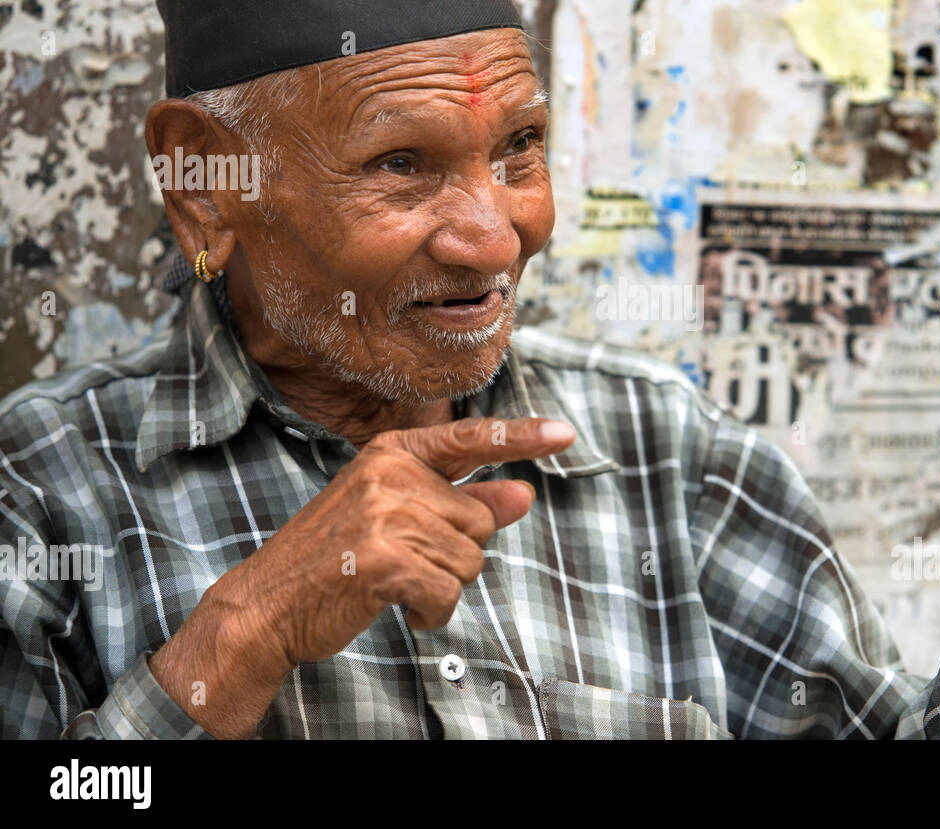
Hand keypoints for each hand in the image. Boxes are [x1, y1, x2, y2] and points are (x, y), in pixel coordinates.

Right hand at [149, 416, 574, 736]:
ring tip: (395, 584)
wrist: (267, 604)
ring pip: (469, 562)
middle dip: (454, 554)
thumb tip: (524, 494)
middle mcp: (391, 475)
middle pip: (478, 522)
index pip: (470, 440)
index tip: (565, 433)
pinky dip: (432, 614)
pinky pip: (448, 594)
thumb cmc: (334, 558)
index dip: (521, 437)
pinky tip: (401, 608)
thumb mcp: (396, 516)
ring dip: (442, 587)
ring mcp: (386, 515)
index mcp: (392, 454)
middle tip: (403, 562)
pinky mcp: (386, 560)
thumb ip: (462, 501)